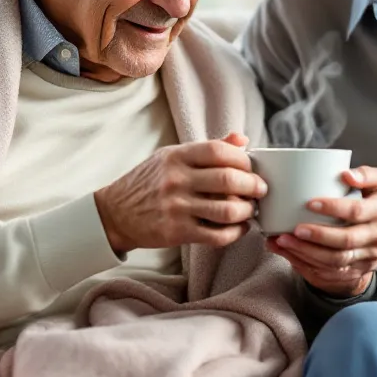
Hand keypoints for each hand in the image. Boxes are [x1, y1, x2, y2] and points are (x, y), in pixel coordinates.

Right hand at [95, 133, 265, 253]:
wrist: (115, 213)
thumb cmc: (148, 181)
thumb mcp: (171, 157)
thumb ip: (207, 149)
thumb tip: (243, 140)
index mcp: (177, 156)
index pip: (220, 151)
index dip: (244, 160)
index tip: (252, 168)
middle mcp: (176, 180)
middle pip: (228, 180)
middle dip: (254, 186)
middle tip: (261, 190)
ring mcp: (176, 207)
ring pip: (227, 210)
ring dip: (247, 211)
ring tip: (251, 210)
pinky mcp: (176, 232)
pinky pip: (216, 235)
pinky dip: (235, 233)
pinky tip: (239, 228)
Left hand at [266, 167, 376, 296]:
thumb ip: (365, 174)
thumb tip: (344, 173)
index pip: (356, 211)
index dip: (333, 208)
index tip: (310, 203)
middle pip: (345, 241)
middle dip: (316, 237)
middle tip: (292, 230)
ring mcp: (371, 255)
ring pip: (338, 261)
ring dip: (309, 255)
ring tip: (286, 243)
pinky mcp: (364, 268)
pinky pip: (337, 274)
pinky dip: (313, 268)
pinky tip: (294, 258)